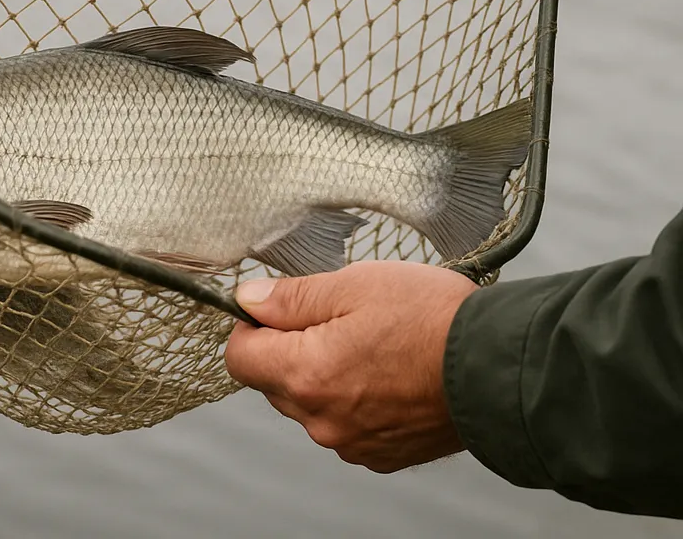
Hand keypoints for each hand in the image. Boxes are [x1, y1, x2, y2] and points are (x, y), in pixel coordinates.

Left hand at [225, 260, 478, 471]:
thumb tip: (247, 300)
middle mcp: (321, 420)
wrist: (499, 366)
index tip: (281, 307)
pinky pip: (344, 422)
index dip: (253, 324)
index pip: (239, 356)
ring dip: (322, 373)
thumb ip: (291, 298)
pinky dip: (354, 397)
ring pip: (309, 402)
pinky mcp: (380, 454)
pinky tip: (388, 371)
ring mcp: (351, 442)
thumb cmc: (430, 317)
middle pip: (272, 380)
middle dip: (290, 347)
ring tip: (371, 342)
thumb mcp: (352, 284)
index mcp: (306, 375)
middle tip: (337, 316)